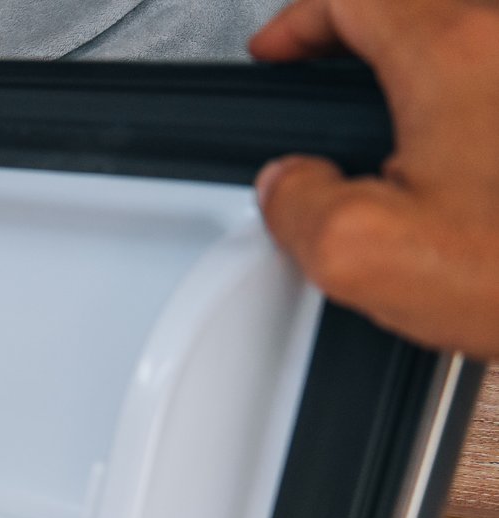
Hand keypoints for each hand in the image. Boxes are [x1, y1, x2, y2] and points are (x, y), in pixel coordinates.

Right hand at [250, 0, 498, 357]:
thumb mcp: (364, 252)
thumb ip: (297, 203)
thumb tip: (291, 184)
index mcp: (456, 54)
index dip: (303, 21)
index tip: (281, 52)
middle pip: (423, 12)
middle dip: (365, 46)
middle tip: (330, 82)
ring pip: (472, 49)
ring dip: (427, 79)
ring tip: (397, 132)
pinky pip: (497, 93)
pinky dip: (473, 113)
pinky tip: (465, 175)